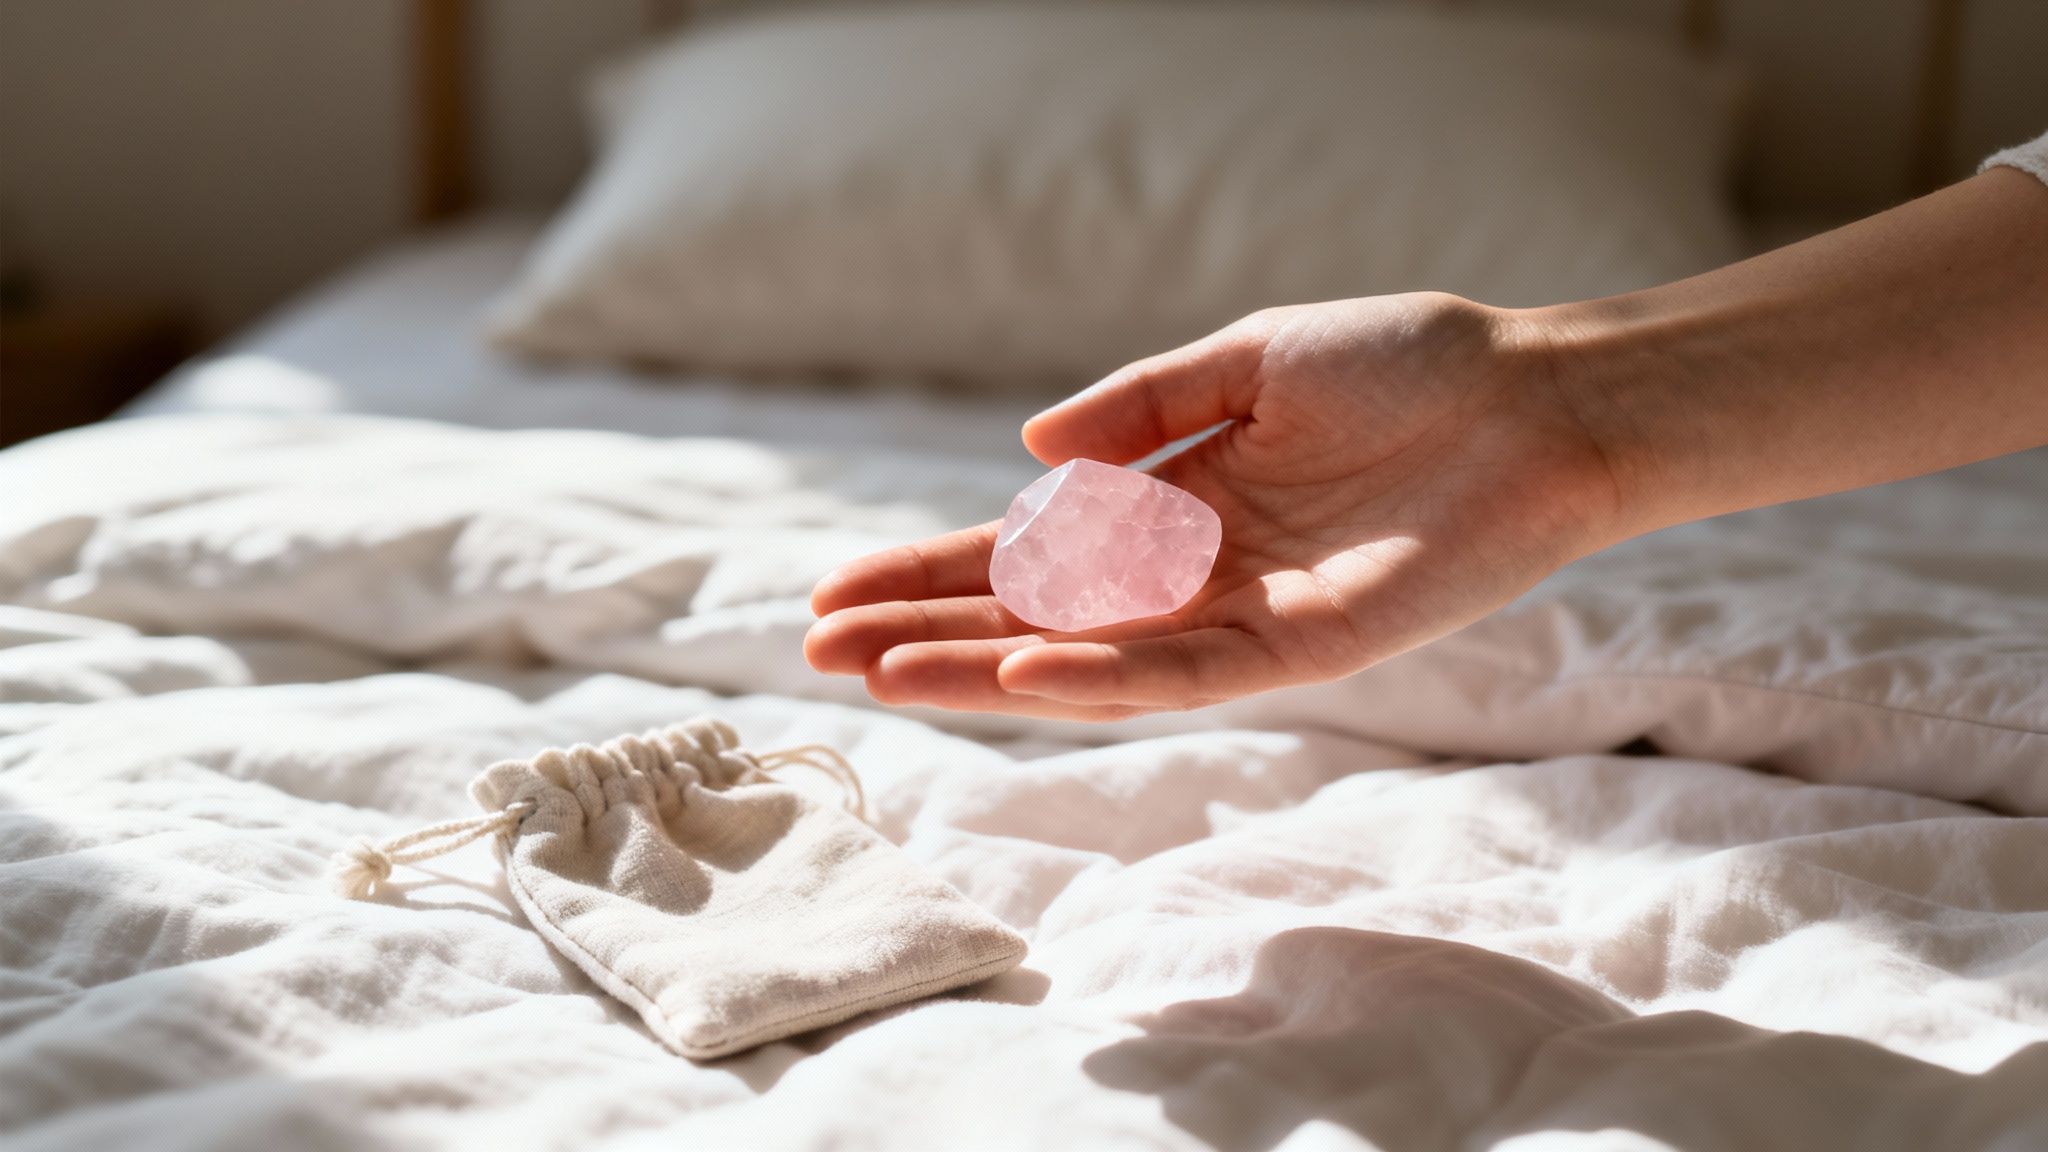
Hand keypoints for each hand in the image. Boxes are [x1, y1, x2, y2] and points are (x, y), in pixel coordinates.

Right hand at [805, 292, 1627, 718]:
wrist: (1533, 397)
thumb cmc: (1405, 365)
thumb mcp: (1245, 359)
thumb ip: (1140, 408)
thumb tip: (1026, 450)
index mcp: (1170, 507)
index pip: (1023, 552)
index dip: (931, 571)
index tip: (837, 591)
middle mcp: (1190, 576)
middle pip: (1031, 620)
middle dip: (925, 634)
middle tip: (819, 652)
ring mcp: (1240, 619)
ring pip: (1085, 663)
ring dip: (980, 672)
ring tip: (878, 676)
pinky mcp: (1302, 647)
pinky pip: (1184, 672)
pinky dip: (1100, 678)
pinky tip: (1019, 676)